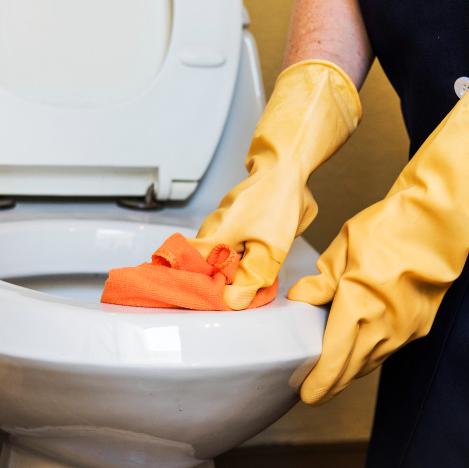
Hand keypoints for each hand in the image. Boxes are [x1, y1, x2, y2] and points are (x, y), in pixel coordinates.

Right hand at [191, 61, 360, 308]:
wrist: (286, 167)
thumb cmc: (278, 202)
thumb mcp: (271, 248)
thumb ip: (251, 277)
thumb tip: (232, 301)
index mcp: (214, 238)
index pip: (182, 269)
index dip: (184, 286)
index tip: (190, 300)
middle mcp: (211, 230)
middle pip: (199, 267)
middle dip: (210, 285)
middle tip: (225, 298)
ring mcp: (220, 223)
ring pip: (215, 257)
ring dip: (225, 272)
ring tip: (239, 284)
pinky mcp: (232, 219)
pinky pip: (226, 245)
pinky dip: (234, 258)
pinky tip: (249, 263)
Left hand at [289, 85, 468, 403]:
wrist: (437, 224)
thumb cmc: (389, 230)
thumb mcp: (342, 250)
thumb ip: (320, 282)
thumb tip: (300, 299)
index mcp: (357, 310)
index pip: (333, 362)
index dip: (318, 384)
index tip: (307, 393)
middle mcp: (382, 329)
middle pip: (352, 372)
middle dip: (331, 385)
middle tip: (315, 390)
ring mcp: (404, 331)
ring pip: (372, 362)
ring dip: (352, 369)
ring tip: (335, 368)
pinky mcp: (420, 326)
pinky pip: (390, 349)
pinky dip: (372, 352)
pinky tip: (362, 345)